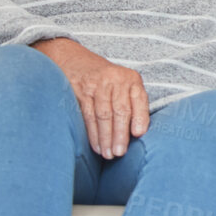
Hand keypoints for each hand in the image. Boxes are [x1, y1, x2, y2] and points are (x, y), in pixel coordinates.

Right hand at [31, 38, 148, 158]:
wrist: (76, 61)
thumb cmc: (108, 81)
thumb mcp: (126, 85)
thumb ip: (135, 104)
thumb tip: (138, 133)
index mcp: (131, 79)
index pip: (138, 100)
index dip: (139, 118)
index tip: (138, 134)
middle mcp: (115, 80)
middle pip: (119, 110)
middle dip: (120, 134)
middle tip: (119, 153)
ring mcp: (96, 85)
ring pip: (102, 115)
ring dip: (105, 138)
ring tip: (108, 154)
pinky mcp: (80, 92)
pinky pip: (87, 116)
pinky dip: (92, 133)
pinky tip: (96, 146)